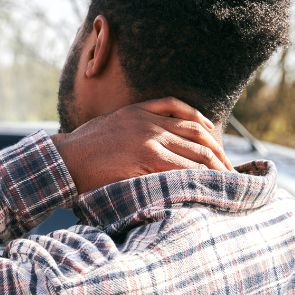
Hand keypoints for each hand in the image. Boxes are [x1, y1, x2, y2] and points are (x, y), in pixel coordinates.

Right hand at [51, 97, 233, 194]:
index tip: (217, 150)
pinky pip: (181, 167)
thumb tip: (153, 143)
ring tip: (226, 182)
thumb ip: (133, 126)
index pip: (188, 117)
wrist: (63, 160)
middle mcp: (149, 122)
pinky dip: (197, 175)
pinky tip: (207, 183)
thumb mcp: (109, 125)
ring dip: (214, 169)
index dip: (208, 134)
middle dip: (218, 155)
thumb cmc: (81, 149)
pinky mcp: (145, 159)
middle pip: (198, 135)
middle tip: (230, 171)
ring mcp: (149, 140)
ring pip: (194, 152)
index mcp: (141, 110)